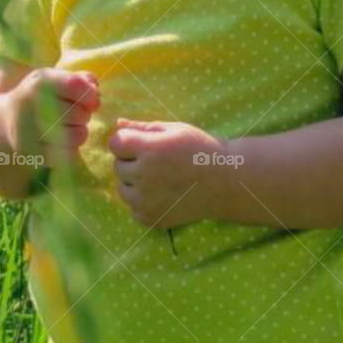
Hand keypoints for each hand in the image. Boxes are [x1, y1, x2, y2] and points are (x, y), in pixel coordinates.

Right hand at [5, 68, 100, 168]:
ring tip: (67, 127)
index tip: (91, 99)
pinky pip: (69, 153)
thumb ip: (80, 79)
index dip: (91, 94)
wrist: (4, 122)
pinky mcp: (33, 153)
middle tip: (73, 114)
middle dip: (84, 114)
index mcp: (39, 82)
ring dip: (79, 132)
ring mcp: (31, 131)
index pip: (78, 86)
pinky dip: (70, 148)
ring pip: (79, 135)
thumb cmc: (38, 97)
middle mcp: (32, 105)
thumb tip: (95, 90)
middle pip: (81, 113)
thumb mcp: (54, 80)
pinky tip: (59, 142)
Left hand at [107, 117, 230, 227]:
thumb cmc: (201, 149)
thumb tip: (117, 124)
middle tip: (157, 162)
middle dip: (132, 162)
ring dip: (134, 183)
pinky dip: (143, 202)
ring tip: (159, 179)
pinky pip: (133, 209)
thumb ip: (143, 127)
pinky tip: (163, 194)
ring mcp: (147, 201)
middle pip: (118, 167)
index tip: (142, 144)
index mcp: (150, 150)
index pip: (115, 143)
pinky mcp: (152, 219)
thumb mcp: (175, 130)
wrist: (227, 182)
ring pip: (122, 190)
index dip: (126, 141)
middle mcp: (145, 176)